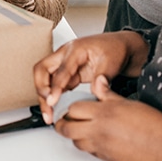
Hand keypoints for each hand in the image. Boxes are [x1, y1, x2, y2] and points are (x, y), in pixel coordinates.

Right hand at [33, 32, 149, 122]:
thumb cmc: (114, 49)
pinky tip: (56, 109)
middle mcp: (65, 55)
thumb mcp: (111, 62)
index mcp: (75, 49)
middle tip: (48, 108)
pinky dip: (53, 97)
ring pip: (45, 79)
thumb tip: (94, 92)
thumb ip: (102, 77)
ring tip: (50, 114)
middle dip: (41, 90)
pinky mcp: (68, 74)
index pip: (60, 70)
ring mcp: (65, 64)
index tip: (52, 101)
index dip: (55, 87)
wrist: (120, 46)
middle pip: (42, 70)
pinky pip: (55, 85)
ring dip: (44, 96)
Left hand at [57, 76, 161, 160]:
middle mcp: (99, 130)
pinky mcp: (107, 159)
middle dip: (63, 124)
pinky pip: (90, 152)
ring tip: (81, 130)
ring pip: (76, 143)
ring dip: (75, 136)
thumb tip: (98, 81)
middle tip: (65, 121)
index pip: (73, 109)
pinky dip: (88, 146)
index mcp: (103, 113)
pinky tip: (95, 140)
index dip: (69, 108)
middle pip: (67, 129)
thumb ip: (108, 94)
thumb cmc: (152, 124)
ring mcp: (102, 146)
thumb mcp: (128, 102)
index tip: (71, 107)